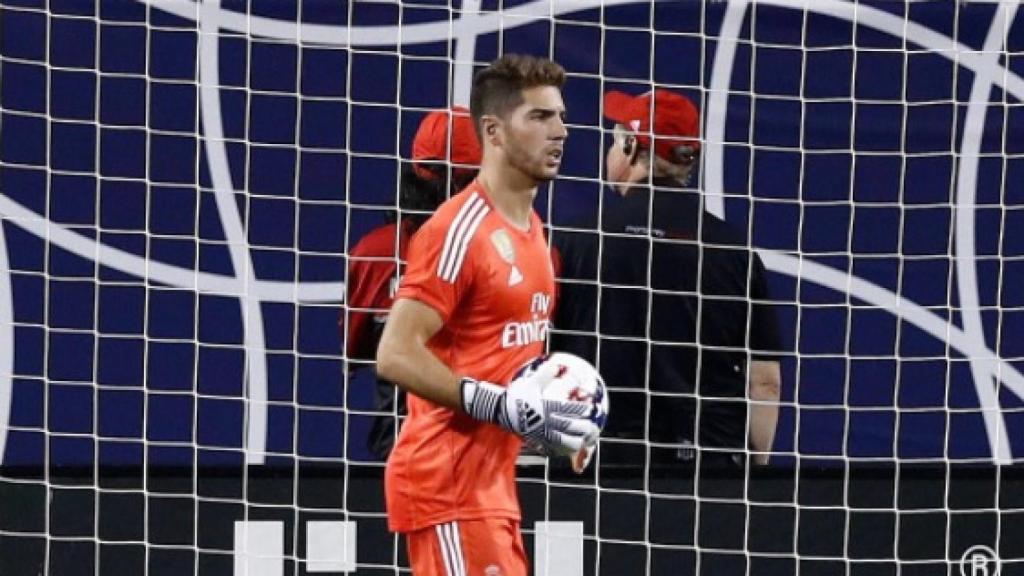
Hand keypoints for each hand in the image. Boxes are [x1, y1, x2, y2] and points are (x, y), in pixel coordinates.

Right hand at [460, 361, 598, 455]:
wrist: (501, 411)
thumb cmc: (517, 395)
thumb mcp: (531, 381)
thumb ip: (546, 373)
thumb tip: (558, 363)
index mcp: (548, 407)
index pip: (572, 410)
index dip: (586, 410)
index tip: (594, 409)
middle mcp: (548, 422)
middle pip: (574, 428)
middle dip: (588, 428)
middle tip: (596, 426)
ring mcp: (544, 434)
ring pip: (568, 443)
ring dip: (580, 442)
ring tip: (587, 440)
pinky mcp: (539, 442)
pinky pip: (556, 449)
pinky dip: (567, 450)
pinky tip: (572, 448)